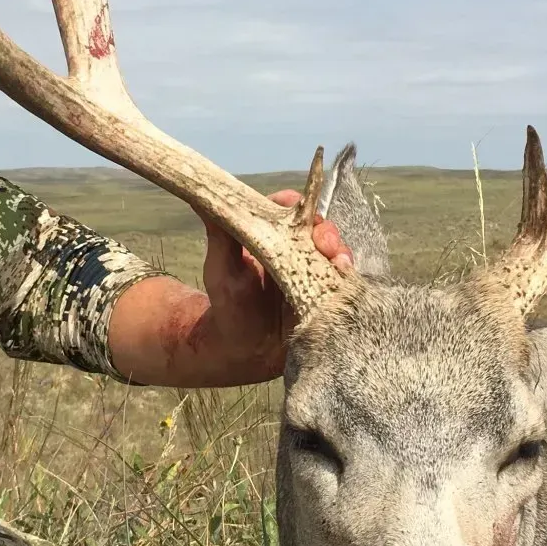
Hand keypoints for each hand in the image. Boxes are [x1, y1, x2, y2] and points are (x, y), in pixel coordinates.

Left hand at [188, 189, 354, 377]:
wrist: (245, 349)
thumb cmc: (230, 304)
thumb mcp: (221, 267)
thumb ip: (219, 233)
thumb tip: (199, 196)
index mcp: (272, 234)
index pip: (288, 208)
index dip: (296, 204)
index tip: (296, 207)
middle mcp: (297, 247)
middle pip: (319, 228)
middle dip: (325, 230)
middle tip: (325, 242)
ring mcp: (315, 270)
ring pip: (336, 251)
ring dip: (341, 252)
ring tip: (339, 262)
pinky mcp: (328, 292)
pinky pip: (343, 280)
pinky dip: (347, 278)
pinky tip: (345, 278)